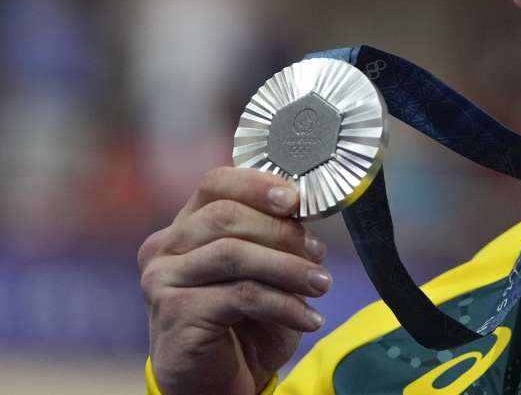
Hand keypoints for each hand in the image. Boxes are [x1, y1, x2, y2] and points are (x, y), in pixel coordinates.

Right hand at [139, 167, 330, 394]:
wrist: (216, 384)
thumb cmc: (242, 323)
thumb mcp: (264, 272)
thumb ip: (274, 238)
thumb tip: (304, 210)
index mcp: (185, 227)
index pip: (215, 183)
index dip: (257, 184)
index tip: (296, 199)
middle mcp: (165, 248)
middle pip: (226, 216)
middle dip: (282, 233)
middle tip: (318, 256)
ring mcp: (163, 279)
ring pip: (233, 253)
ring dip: (288, 268)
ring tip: (321, 285)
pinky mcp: (175, 312)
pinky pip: (241, 295)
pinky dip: (284, 304)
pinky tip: (309, 318)